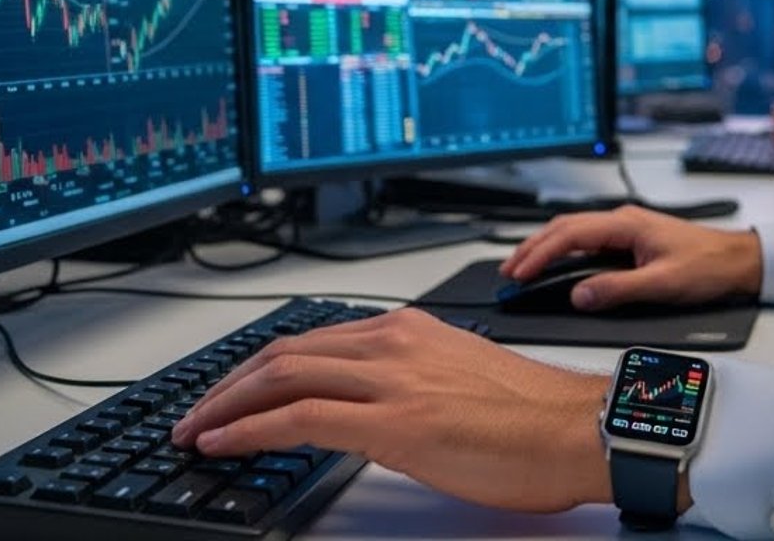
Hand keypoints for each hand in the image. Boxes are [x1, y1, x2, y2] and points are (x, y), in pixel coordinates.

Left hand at [170, 308, 612, 513]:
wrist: (579, 432)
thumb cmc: (535, 420)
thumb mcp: (458, 384)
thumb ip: (408, 386)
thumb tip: (366, 415)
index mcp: (410, 330)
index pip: (312, 339)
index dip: (258, 368)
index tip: (229, 392)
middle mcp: (395, 342)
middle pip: (285, 352)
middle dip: (228, 385)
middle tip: (194, 414)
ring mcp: (393, 378)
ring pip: (282, 376)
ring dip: (225, 405)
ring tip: (194, 431)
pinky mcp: (393, 421)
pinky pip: (300, 416)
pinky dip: (250, 428)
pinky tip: (223, 443)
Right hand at [499, 204, 762, 310]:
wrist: (740, 260)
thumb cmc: (710, 265)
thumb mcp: (663, 284)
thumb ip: (619, 290)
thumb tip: (580, 294)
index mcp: (626, 224)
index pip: (570, 234)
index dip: (540, 253)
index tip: (519, 272)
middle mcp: (623, 220)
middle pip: (564, 227)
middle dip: (532, 247)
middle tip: (509, 270)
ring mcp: (626, 228)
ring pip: (573, 231)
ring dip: (546, 247)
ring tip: (523, 266)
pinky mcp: (630, 239)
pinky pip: (587, 239)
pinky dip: (564, 250)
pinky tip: (557, 263)